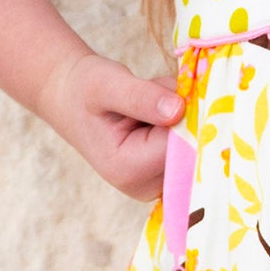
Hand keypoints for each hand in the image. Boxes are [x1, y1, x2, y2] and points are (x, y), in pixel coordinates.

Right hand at [34, 48, 181, 200]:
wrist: (72, 99)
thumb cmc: (86, 89)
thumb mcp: (107, 85)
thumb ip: (141, 98)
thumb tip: (178, 110)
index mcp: (129, 169)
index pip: (182, 145)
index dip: (188, 114)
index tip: (172, 89)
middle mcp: (147, 185)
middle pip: (194, 148)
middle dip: (187, 113)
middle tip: (156, 92)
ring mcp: (159, 183)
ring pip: (197, 144)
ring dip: (185, 114)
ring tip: (151, 102)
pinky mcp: (167, 174)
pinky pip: (193, 145)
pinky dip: (183, 121)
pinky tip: (158, 113)